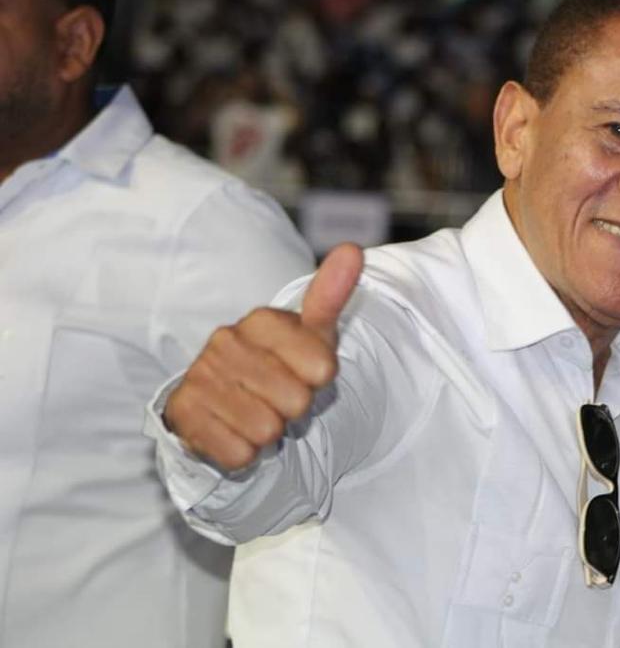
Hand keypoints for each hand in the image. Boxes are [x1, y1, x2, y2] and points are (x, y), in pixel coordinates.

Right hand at [165, 243, 363, 470]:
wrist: (227, 399)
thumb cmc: (281, 363)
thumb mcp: (312, 332)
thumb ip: (332, 294)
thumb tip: (352, 250)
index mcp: (261, 320)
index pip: (322, 367)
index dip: (320, 379)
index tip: (306, 372)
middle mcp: (225, 343)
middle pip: (296, 401)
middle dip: (294, 408)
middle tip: (279, 397)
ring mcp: (201, 377)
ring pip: (266, 429)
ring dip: (269, 432)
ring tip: (257, 412)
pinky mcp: (184, 414)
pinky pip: (238, 452)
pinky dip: (243, 452)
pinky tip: (234, 430)